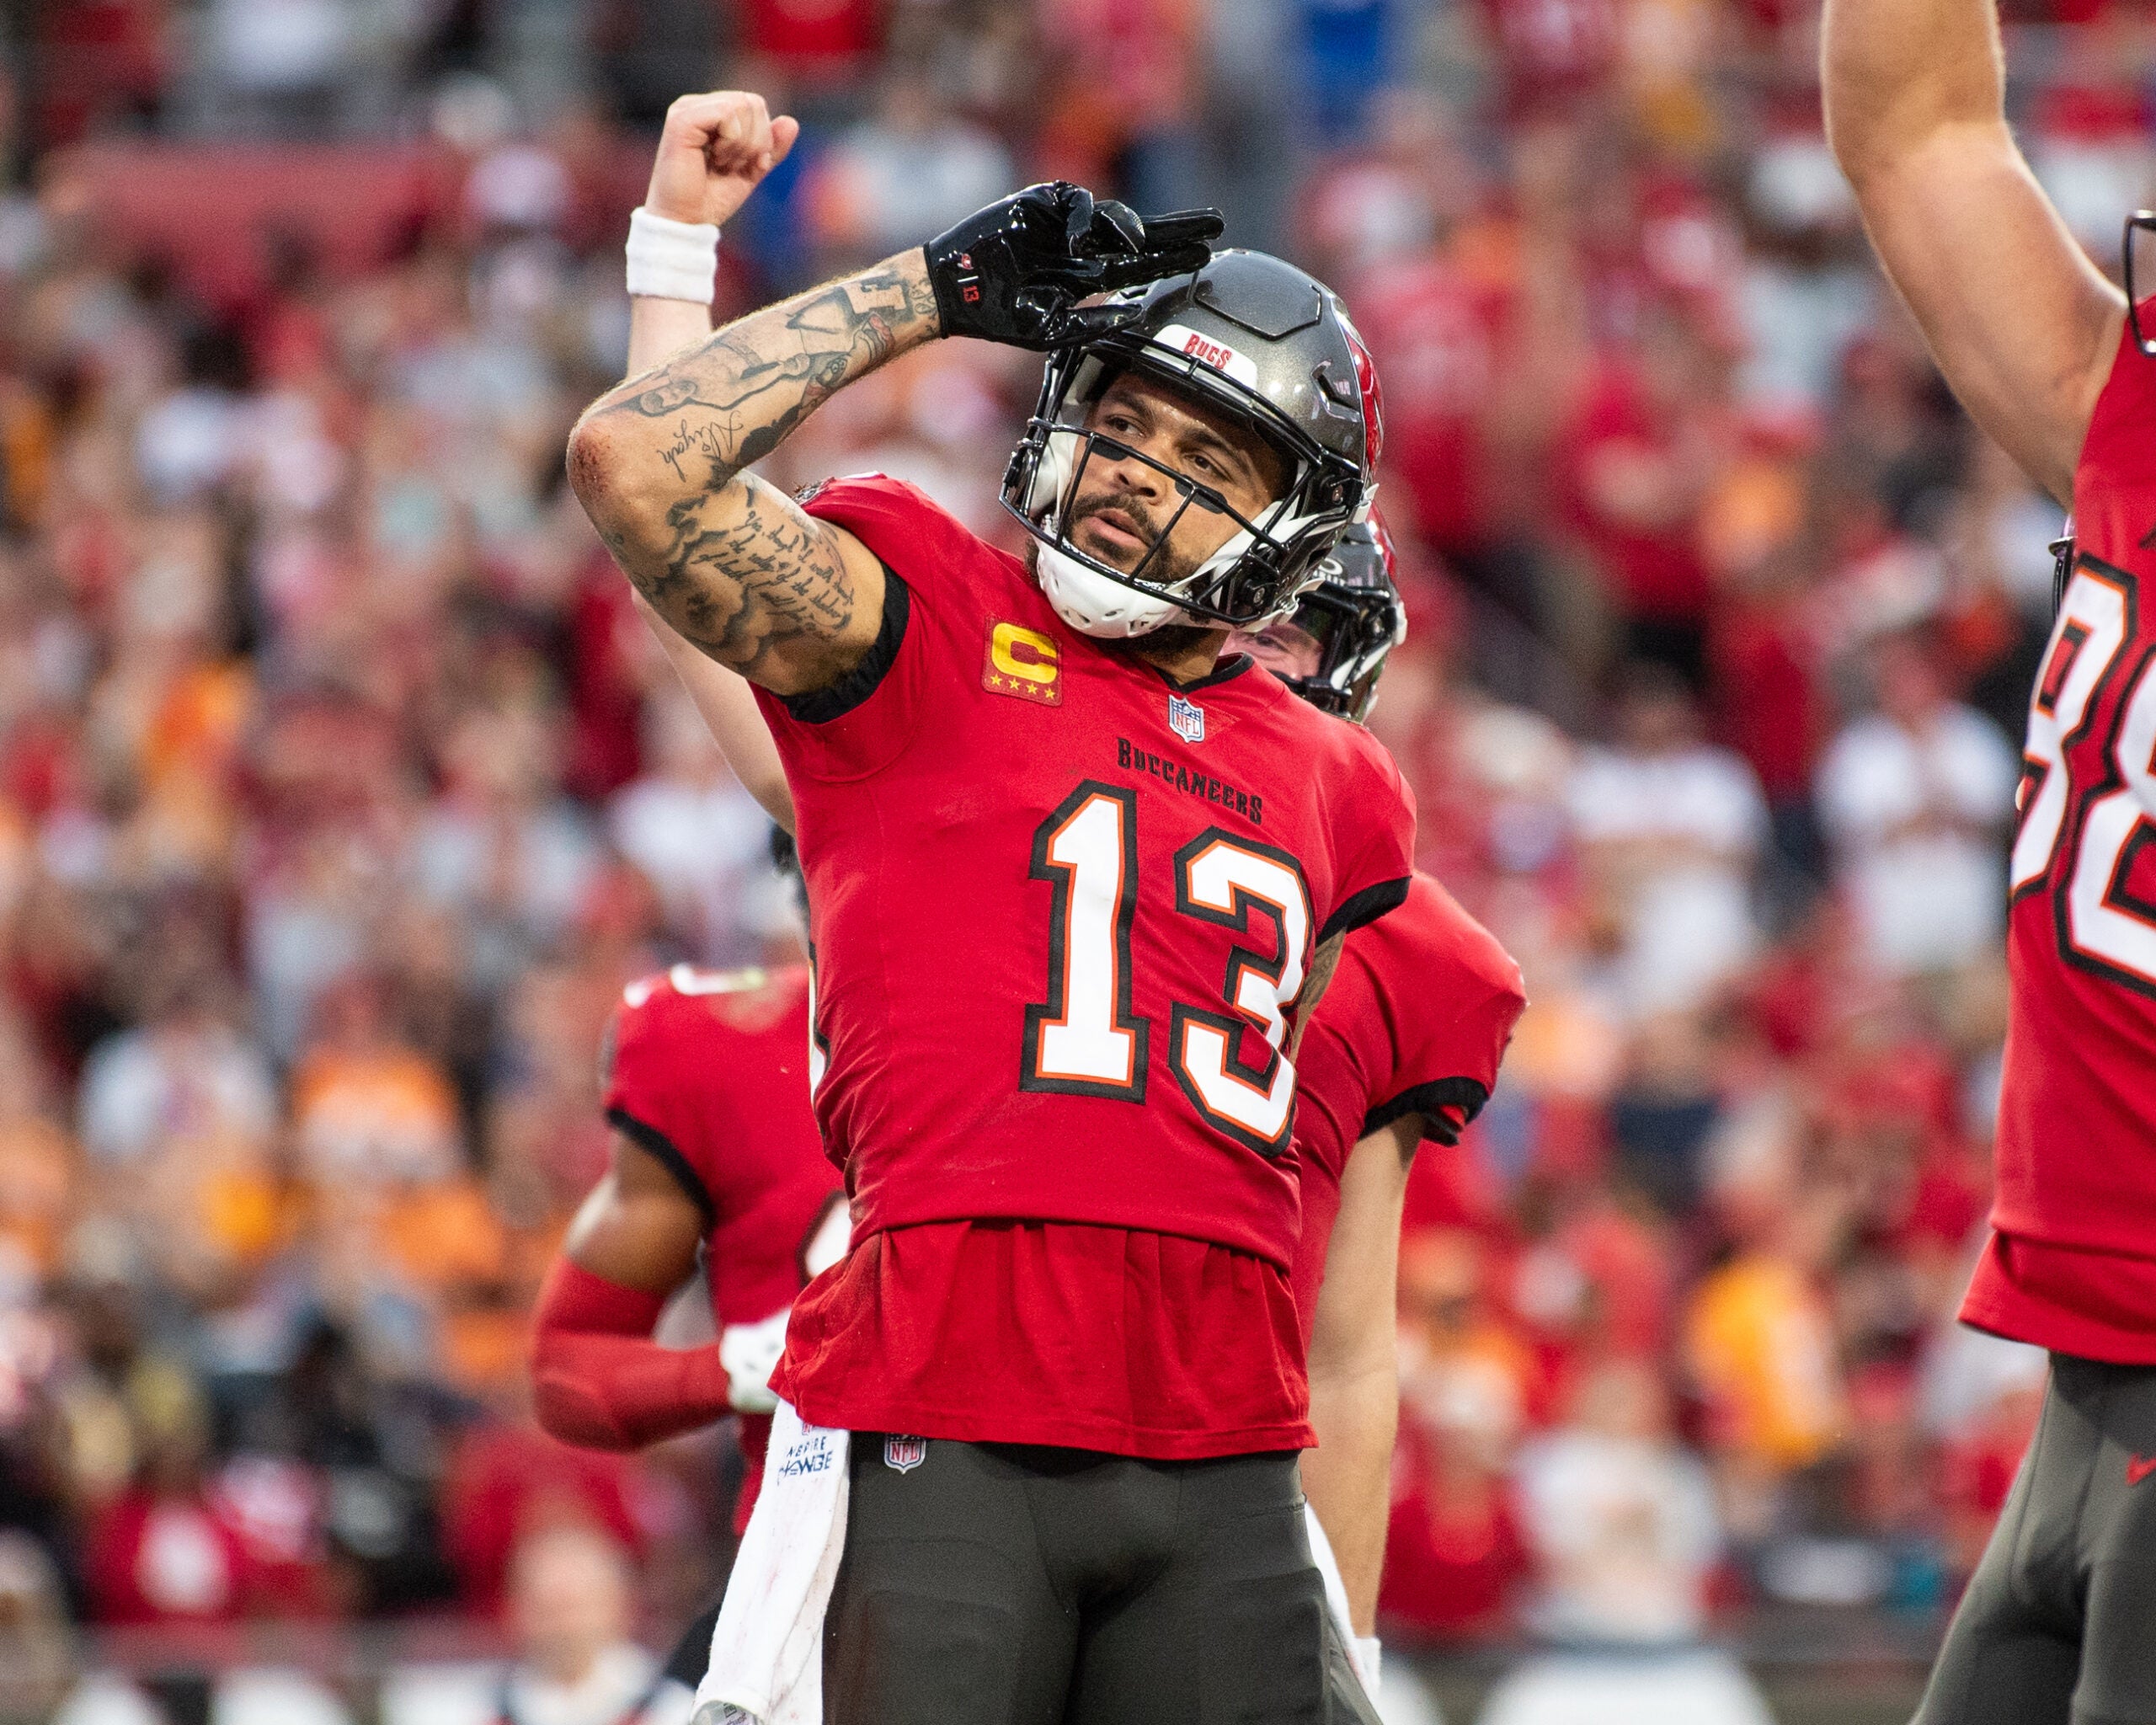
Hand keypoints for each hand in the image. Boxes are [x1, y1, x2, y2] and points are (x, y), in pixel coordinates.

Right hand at [644, 90, 799, 229]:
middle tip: (730, 165)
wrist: (687, 221)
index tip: (744, 164)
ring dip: (742, 144)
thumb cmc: (712, 198)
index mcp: (711, 112)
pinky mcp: (682, 119)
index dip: (763, 138)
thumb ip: (771, 148)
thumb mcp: (752, 171)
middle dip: (756, 141)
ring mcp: (687, 109)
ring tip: (721, 163)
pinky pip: (727, 113)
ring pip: (743, 105)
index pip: (755, 105)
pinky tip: (714, 158)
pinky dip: (731, 141)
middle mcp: (697, 105)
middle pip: (753, 102)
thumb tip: (791, 122)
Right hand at [924, 183, 1222, 349]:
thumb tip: (1136, 314)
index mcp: (1088, 274)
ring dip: (1132, 227)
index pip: (1142, 264)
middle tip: (1216, 224)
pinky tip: (1079, 242)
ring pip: (1113, 214)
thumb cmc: (998, 314)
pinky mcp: (1040, 202)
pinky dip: (1081, 220)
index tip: (1209, 256)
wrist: (955, 291)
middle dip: (1178, 227)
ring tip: (1142, 242)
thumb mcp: (1052, 331)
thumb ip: (1093, 325)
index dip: (1174, 258)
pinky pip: (1075, 202)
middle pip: (1141, 232)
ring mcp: (1063, 222)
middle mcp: (1083, 245)